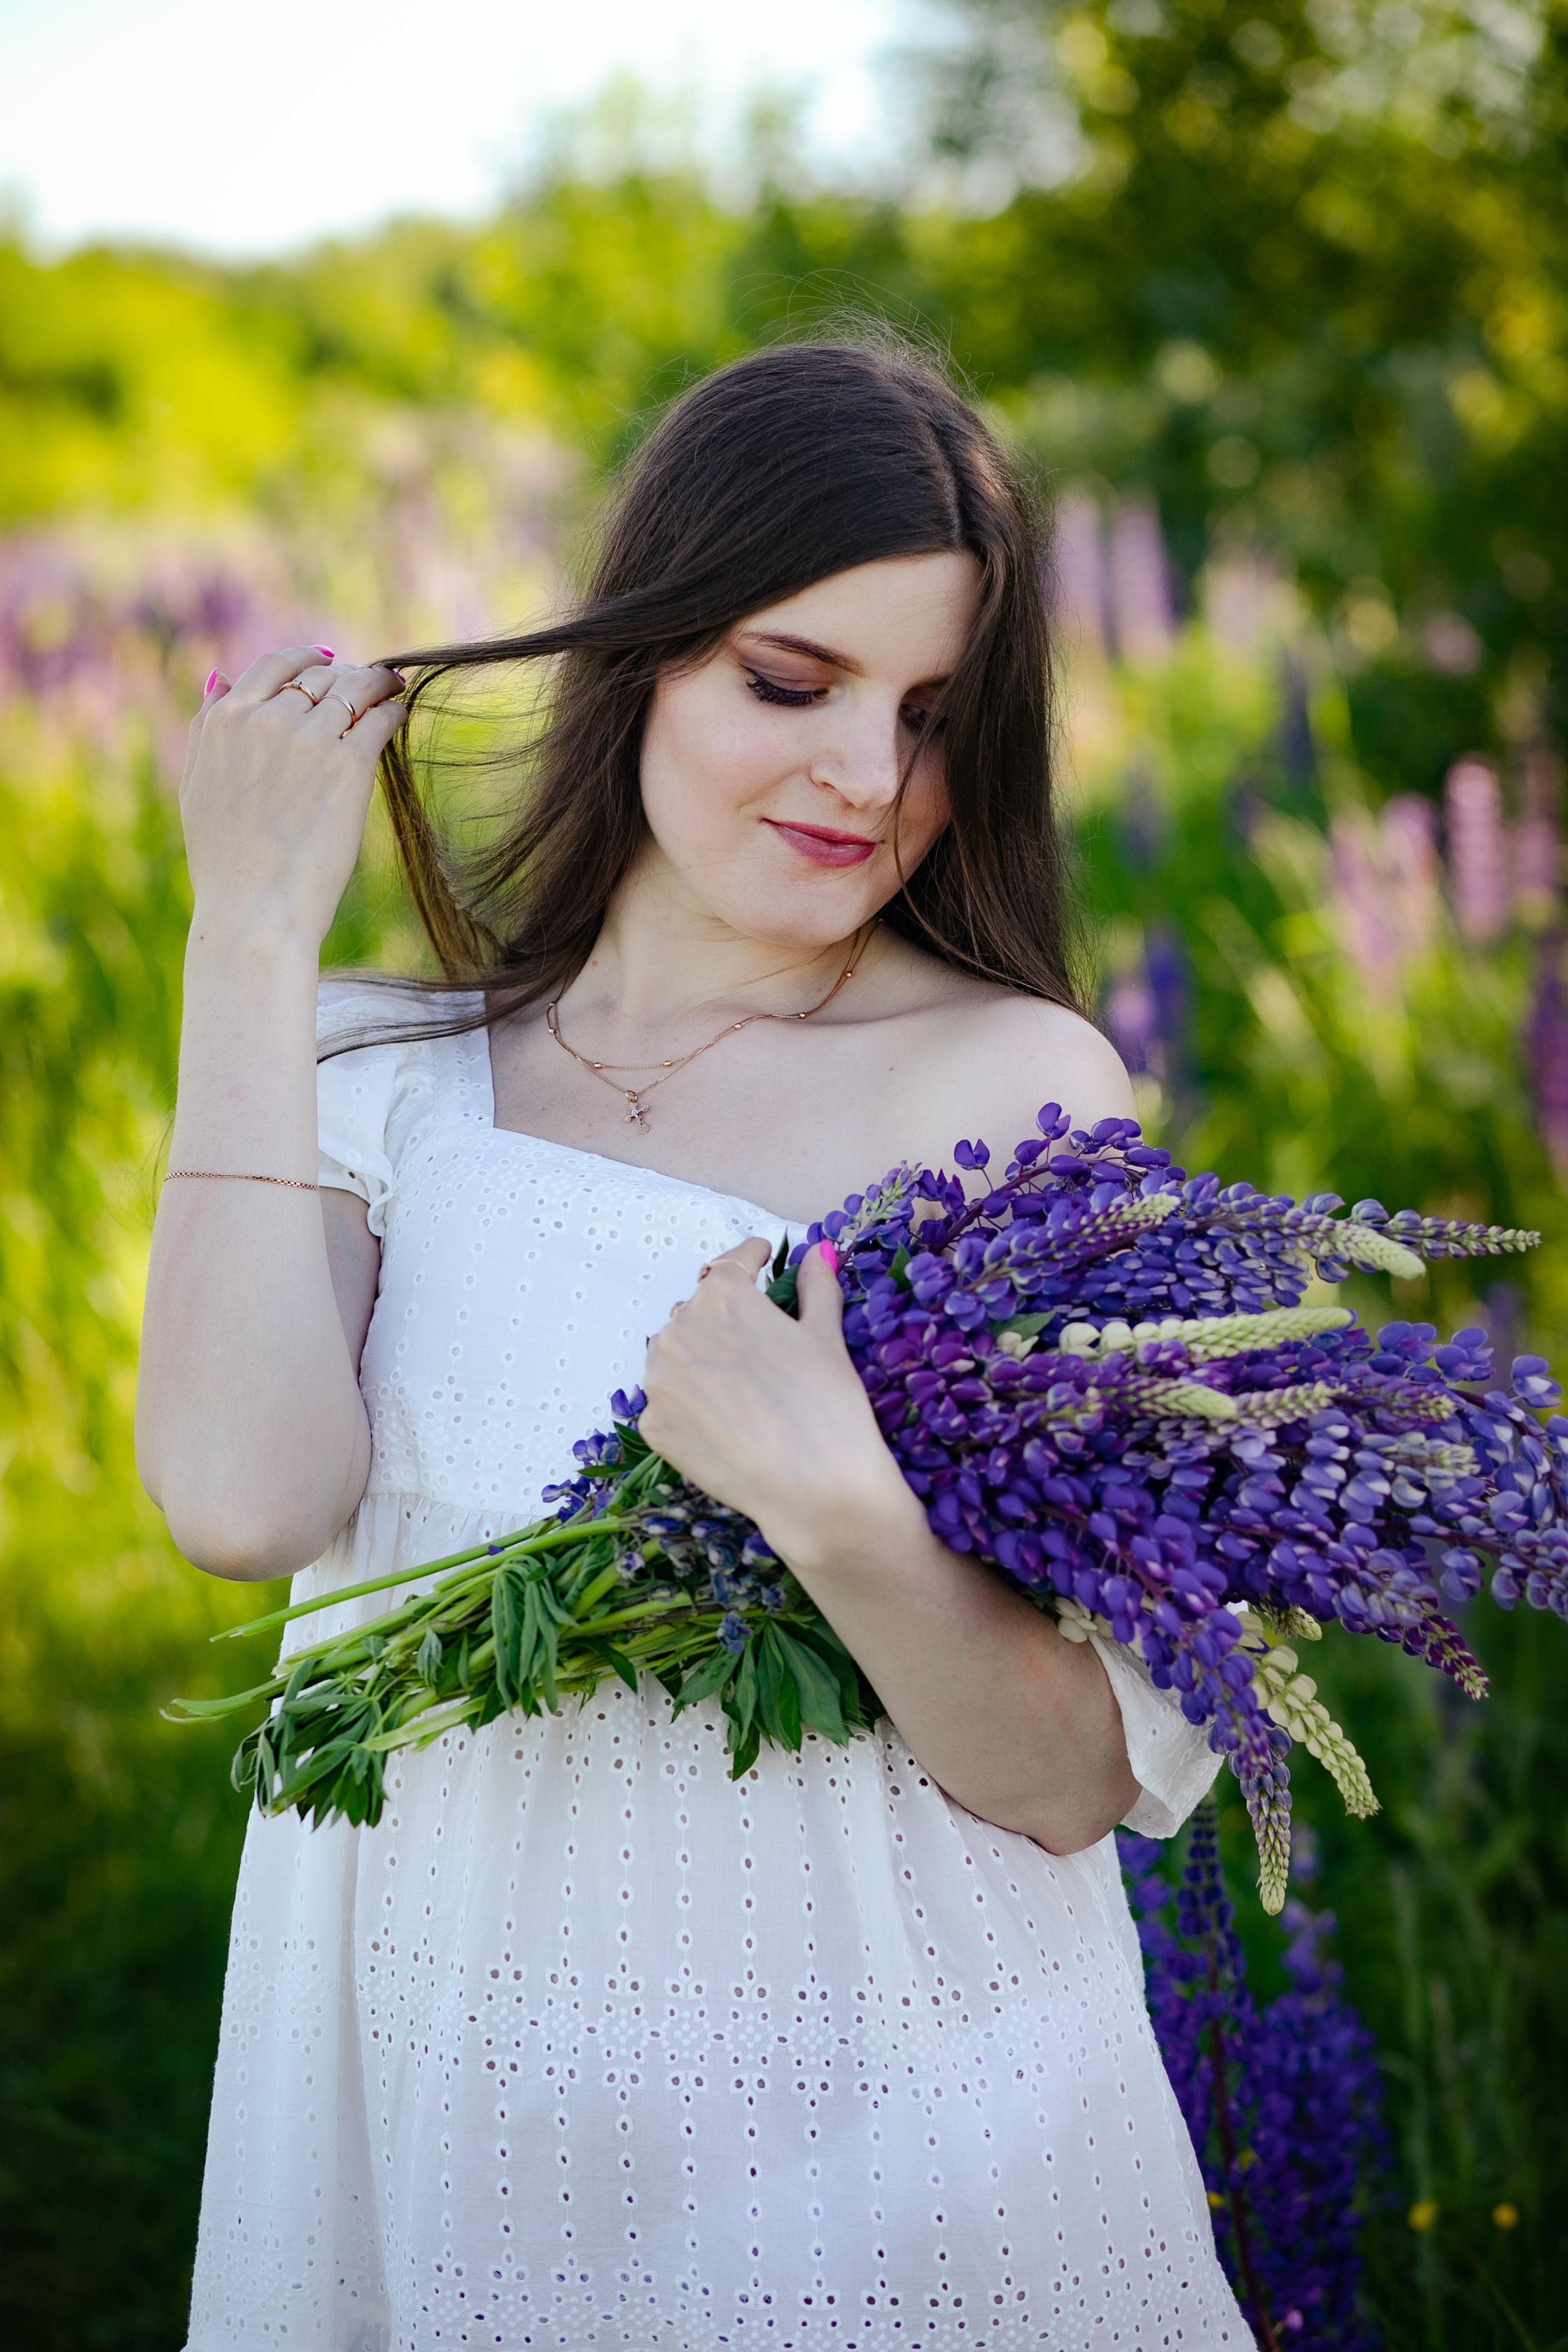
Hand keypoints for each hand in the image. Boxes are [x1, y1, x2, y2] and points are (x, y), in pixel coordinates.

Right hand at [180, 646, 406, 948]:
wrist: (254, 910)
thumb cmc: (225, 862)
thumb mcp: (197, 786)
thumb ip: (206, 728)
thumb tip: (219, 677)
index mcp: (225, 721)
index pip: (273, 665)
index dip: (306, 657)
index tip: (328, 660)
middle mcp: (265, 720)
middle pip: (319, 677)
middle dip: (347, 677)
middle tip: (369, 683)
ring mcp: (308, 739)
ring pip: (354, 690)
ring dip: (377, 685)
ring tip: (392, 689)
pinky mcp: (348, 765)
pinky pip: (379, 719)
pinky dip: (393, 709)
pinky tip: (399, 711)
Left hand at [640, 1238, 919, 1572]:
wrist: (816, 1488)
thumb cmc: (829, 1406)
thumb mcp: (827, 1337)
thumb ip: (816, 1288)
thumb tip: (816, 1253)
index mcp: (724, 1296)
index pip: (731, 1264)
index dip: (751, 1258)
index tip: (760, 1257)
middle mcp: (680, 1329)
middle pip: (700, 1312)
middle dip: (726, 1320)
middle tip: (760, 1346)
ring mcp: (659, 1380)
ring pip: (676, 1356)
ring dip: (701, 1361)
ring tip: (742, 1390)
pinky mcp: (654, 1425)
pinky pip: (669, 1402)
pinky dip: (692, 1406)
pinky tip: (727, 1424)